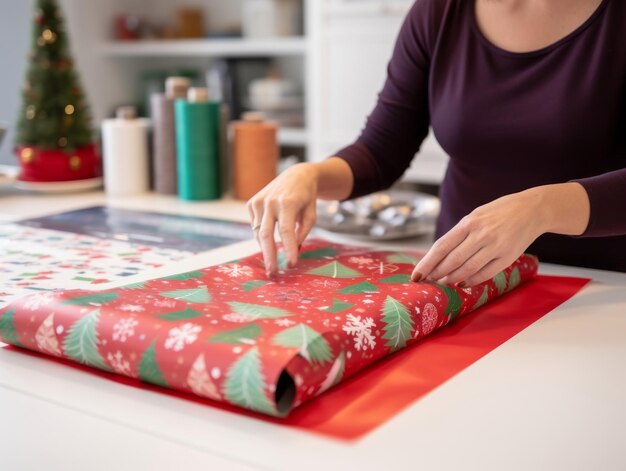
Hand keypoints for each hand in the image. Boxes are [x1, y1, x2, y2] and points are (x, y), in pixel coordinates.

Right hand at [247, 163, 318, 276]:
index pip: (286, 231)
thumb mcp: (311, 214)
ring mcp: (258, 201)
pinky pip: (256, 226)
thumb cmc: (307, 197)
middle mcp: (271, 201)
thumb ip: (302, 232)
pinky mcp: (252, 203)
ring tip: (273, 261)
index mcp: (288, 202)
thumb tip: (294, 251)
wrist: (296, 175)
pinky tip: (270, 236)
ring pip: (259, 233)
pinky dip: (262, 236)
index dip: (288, 249)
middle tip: (273, 274)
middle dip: (269, 256)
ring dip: (266, 249)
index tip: (291, 265)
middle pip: (266, 235)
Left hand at [411, 183, 589, 286]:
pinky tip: (462, 283)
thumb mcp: (475, 216)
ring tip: (442, 283)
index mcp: (469, 222)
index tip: (416, 275)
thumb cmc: (498, 212)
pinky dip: (471, 281)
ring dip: (452, 279)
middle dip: (436, 274)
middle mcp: (481, 234)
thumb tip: (439, 255)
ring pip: (468, 269)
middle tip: (427, 281)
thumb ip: (459, 234)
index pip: (441, 247)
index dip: (427, 263)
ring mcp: (495, 246)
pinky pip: (486, 273)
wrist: (532, 209)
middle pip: (452, 260)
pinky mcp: (508, 256)